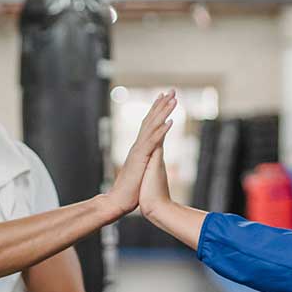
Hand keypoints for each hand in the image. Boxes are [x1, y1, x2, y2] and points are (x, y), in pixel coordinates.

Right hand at [107, 90, 175, 215]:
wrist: (117, 201)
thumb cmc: (129, 191)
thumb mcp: (140, 173)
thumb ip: (144, 164)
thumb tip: (148, 160)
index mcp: (139, 149)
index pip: (149, 125)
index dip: (157, 111)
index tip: (164, 98)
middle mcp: (138, 146)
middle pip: (150, 120)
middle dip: (161, 104)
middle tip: (172, 90)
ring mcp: (138, 151)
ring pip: (152, 127)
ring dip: (163, 112)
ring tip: (174, 99)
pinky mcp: (140, 159)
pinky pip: (152, 142)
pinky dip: (161, 131)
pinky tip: (170, 121)